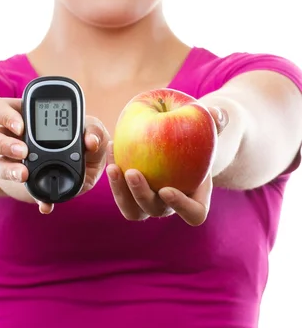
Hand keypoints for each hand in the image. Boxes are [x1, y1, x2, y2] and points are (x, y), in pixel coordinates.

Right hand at [0, 98, 110, 213]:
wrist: (77, 177)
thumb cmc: (80, 148)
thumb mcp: (90, 135)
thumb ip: (94, 131)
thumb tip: (90, 141)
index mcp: (25, 116)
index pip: (2, 109)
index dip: (5, 115)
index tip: (21, 127)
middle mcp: (10, 136)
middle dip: (3, 143)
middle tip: (23, 151)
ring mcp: (8, 160)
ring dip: (8, 167)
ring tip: (25, 174)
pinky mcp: (19, 183)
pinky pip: (17, 191)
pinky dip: (34, 196)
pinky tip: (46, 203)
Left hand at [106, 105, 228, 224]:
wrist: (183, 142)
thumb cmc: (201, 136)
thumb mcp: (210, 127)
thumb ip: (216, 121)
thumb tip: (216, 113)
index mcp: (196, 198)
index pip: (193, 214)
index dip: (181, 206)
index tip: (167, 190)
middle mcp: (171, 205)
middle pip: (155, 209)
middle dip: (141, 194)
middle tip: (132, 172)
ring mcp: (150, 201)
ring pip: (132, 208)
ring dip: (120, 191)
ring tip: (113, 166)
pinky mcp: (132, 191)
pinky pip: (120, 188)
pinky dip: (114, 170)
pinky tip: (110, 146)